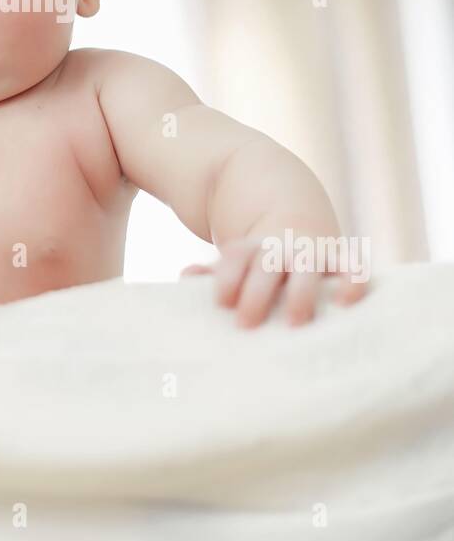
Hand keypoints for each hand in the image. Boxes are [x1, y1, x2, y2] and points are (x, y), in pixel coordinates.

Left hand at [180, 233, 369, 328]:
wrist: (295, 216)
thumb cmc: (261, 259)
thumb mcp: (237, 260)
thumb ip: (216, 272)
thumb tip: (188, 276)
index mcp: (252, 247)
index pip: (237, 256)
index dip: (228, 277)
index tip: (221, 303)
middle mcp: (282, 248)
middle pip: (267, 265)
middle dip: (257, 293)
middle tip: (246, 324)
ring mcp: (312, 251)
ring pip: (307, 267)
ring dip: (301, 292)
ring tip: (295, 322)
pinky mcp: (340, 260)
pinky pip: (352, 267)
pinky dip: (352, 281)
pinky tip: (346, 301)